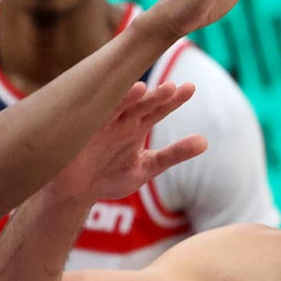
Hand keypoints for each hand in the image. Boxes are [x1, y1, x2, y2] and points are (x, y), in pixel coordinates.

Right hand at [54, 81, 206, 201]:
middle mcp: (121, 121)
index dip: (173, 99)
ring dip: (128, 99)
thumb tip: (205, 142)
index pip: (159, 109)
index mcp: (137, 127)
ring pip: (117, 107)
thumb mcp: (147, 168)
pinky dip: (100, 110)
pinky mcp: (82, 133)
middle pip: (141, 105)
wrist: (76, 193)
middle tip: (171, 87)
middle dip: (155, 96)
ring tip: (143, 88)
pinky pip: (92, 118)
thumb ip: (174, 154)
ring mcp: (102, 125)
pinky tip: (108, 102)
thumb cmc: (110, 178)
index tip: (190, 88)